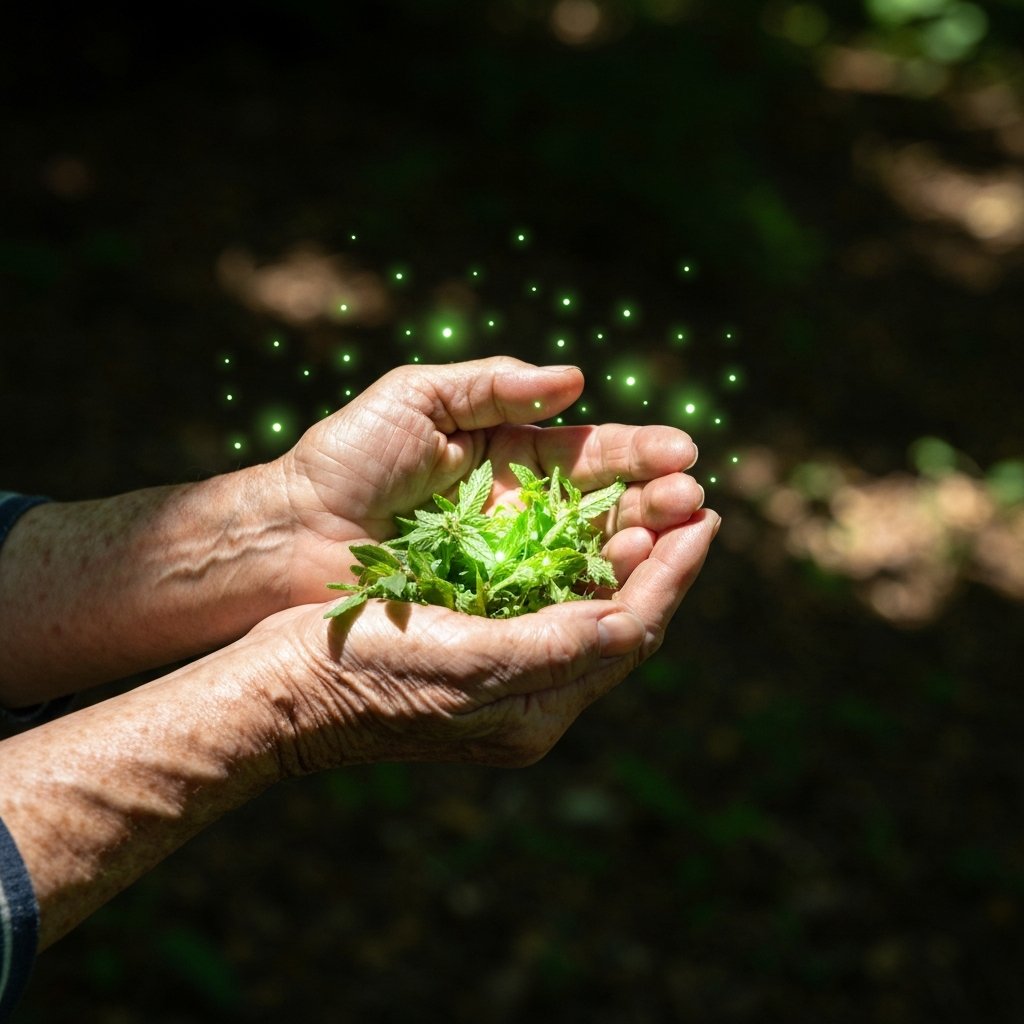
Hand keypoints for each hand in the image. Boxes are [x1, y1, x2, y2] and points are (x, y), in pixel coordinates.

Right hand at [253, 507, 719, 771]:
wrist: (286, 689)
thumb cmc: (366, 671)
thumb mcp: (466, 661)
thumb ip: (552, 647)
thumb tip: (629, 624)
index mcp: (537, 710)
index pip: (630, 635)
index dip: (673, 577)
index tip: (707, 522)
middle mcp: (532, 699)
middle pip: (620, 626)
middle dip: (662, 567)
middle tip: (695, 508)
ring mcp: (505, 678)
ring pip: (589, 613)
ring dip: (624, 563)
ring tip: (658, 514)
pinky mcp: (477, 651)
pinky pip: (550, 608)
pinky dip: (577, 568)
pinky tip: (587, 534)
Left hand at [274, 356, 705, 602]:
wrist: (287, 534)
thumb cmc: (346, 457)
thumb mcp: (417, 398)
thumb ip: (493, 385)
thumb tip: (576, 379)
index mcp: (510, 457)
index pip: (590, 454)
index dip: (637, 452)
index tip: (684, 452)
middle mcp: (520, 512)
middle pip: (603, 506)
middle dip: (652, 500)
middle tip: (692, 499)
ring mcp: (508, 564)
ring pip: (588, 556)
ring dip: (637, 544)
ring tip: (678, 534)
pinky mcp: (490, 608)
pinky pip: (551, 601)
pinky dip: (592, 592)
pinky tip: (629, 581)